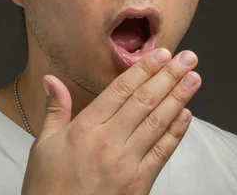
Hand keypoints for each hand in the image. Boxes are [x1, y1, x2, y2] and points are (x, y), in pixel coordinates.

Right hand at [21, 48, 200, 194]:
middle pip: (144, 101)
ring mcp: (126, 163)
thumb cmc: (48, 187)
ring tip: (193, 78)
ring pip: (158, 122)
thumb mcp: (43, 145)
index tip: (161, 54)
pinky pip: (162, 152)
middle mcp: (108, 142)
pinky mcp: (139, 184)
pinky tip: (186, 114)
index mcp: (85, 129)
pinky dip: (176, 132)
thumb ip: (55, 109)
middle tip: (187, 58)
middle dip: (169, 76)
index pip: (121, 90)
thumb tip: (51, 80)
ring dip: (179, 97)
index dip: (144, 69)